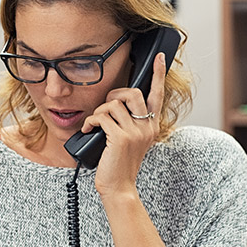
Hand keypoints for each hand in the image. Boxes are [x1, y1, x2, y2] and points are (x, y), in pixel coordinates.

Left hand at [81, 52, 166, 196]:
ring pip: (113, 104)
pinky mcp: (120, 138)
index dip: (158, 75)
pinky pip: (101, 116)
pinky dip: (90, 121)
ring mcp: (135, 132)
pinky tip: (87, 131)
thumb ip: (130, 123)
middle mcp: (147, 128)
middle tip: (105, 108)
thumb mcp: (132, 142)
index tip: (159, 58)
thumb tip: (115, 104)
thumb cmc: (120, 165)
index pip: (158, 95)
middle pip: (132, 93)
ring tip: (95, 125)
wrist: (119, 188)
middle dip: (114, 94)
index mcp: (152, 126)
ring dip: (99, 111)